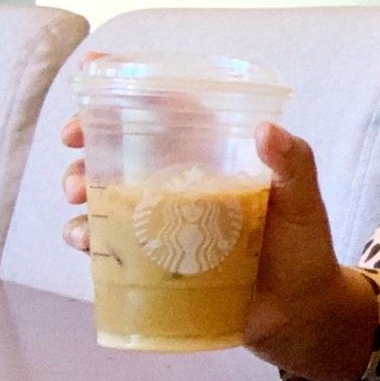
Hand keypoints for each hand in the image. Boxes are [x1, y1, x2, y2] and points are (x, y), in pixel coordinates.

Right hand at [61, 115, 375, 380]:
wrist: (301, 314)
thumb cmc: (305, 249)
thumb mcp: (304, 201)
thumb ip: (295, 164)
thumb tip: (266, 130)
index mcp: (215, 159)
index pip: (170, 112)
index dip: (131, 88)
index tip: (95, 66)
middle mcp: (183, 186)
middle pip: (125, 149)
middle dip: (90, 138)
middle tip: (75, 142)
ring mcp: (164, 224)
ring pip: (107, 194)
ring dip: (81, 186)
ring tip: (78, 193)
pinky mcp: (154, 262)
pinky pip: (109, 245)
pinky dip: (87, 237)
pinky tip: (83, 237)